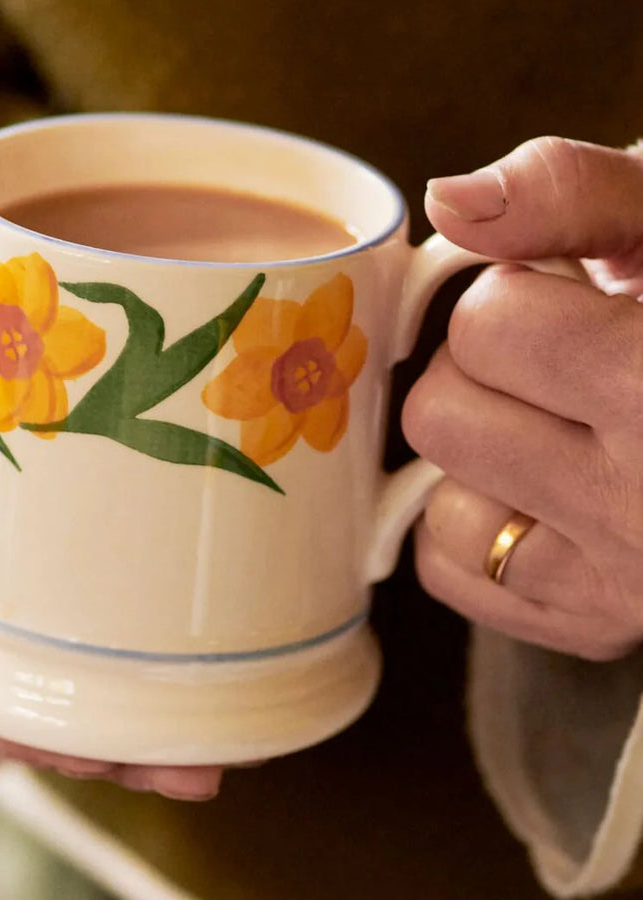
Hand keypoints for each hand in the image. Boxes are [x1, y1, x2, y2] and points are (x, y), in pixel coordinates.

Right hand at [0, 316, 223, 798]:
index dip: (29, 741)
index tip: (91, 758)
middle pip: (48, 711)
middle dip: (113, 749)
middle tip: (186, 767)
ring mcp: (37, 611)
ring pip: (90, 682)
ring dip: (149, 724)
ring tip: (221, 744)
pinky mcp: (80, 575)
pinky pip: (118, 624)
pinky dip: (163, 656)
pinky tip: (219, 671)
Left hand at [403, 137, 642, 660]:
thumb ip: (572, 192)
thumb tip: (447, 202)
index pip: (486, 325)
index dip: (513, 298)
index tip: (565, 303)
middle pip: (439, 415)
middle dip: (482, 375)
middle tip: (558, 367)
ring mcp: (621, 586)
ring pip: (437, 503)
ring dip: (476, 457)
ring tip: (561, 433)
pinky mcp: (593, 627)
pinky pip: (449, 570)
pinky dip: (470, 528)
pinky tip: (541, 496)